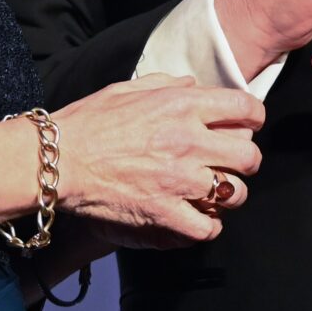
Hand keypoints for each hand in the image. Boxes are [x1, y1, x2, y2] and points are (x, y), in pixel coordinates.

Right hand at [49, 74, 264, 248]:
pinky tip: (199, 220)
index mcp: (182, 106)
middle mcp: (187, 140)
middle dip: (247, 161)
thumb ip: (167, 83)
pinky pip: (206, 227)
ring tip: (217, 194)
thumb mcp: (129, 88)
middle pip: (249, 155)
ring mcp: (177, 179)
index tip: (248, 125)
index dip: (253, 117)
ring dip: (229, 195)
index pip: (244, 108)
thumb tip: (194, 84)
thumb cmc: (88, 122)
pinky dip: (208, 227)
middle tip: (233, 164)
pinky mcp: (163, 212)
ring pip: (234, 193)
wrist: (58, 160)